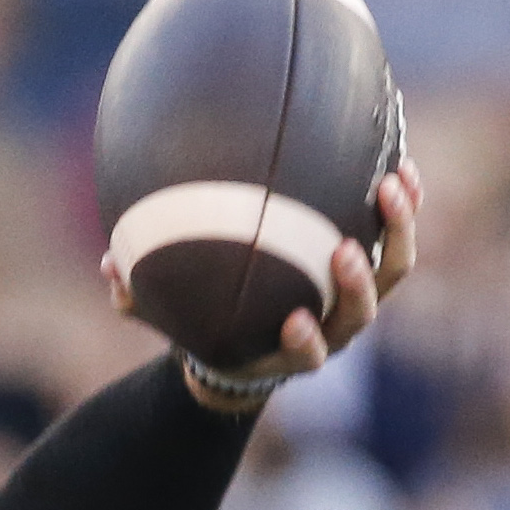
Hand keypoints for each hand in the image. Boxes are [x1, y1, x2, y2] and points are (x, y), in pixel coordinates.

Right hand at [112, 163, 420, 406]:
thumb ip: (142, 299)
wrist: (255, 344)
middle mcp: (334, 328)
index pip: (307, 354)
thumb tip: (106, 265)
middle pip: (362, 314)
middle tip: (349, 248)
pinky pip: (396, 231)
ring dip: (399, 230)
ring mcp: (359, 296)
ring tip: (393, 181)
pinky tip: (397, 155)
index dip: (305, 343)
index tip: (294, 322)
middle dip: (358, 285)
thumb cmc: (209, 327)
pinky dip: (403, 201)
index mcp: (290, 350)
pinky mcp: (375, 262)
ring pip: (394, 270)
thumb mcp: (174, 319)